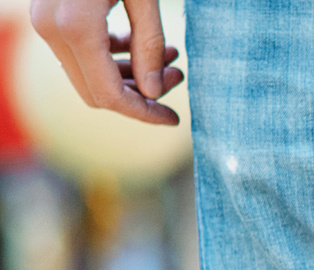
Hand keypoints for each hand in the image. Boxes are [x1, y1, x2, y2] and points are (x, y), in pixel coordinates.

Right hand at [31, 0, 183, 125]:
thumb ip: (149, 43)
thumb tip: (154, 92)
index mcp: (76, 27)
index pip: (110, 95)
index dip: (145, 113)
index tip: (174, 118)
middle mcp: (51, 29)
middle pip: (96, 90)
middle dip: (141, 93)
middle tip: (178, 75)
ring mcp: (44, 22)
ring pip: (87, 73)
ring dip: (128, 73)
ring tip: (170, 56)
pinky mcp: (47, 15)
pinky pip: (77, 51)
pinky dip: (109, 56)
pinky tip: (140, 42)